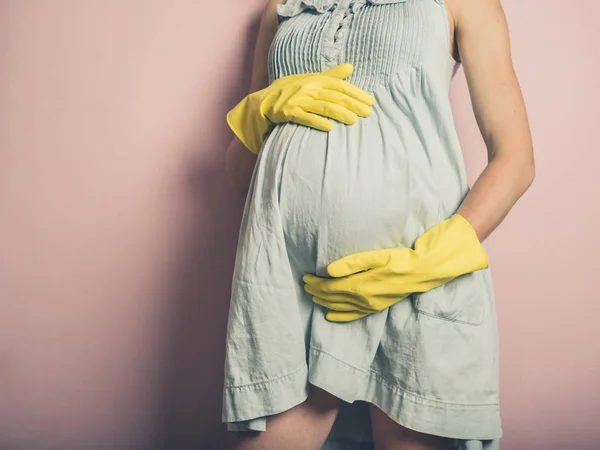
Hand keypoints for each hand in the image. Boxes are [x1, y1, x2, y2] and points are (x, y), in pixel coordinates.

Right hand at [226, 63, 375, 153]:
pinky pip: (305, 118)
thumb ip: (331, 75)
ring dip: (340, 113)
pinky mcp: (288, 113)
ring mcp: (298, 101)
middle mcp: (308, 88)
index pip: (340, 86)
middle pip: (335, 96)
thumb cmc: (291, 90)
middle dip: (353, 104)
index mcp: (315, 80)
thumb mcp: (311, 79)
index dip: (356, 93)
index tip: (370, 102)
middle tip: (368, 113)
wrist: (264, 101)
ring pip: (323, 106)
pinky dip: (318, 122)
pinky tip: (330, 128)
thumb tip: (351, 67)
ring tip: (354, 121)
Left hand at [303, 214, 488, 322]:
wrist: (423, 271)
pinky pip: (353, 315)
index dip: (315, 284)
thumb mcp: (376, 255)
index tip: (305, 278)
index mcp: (361, 286)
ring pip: (340, 307)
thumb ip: (351, 263)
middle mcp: (363, 299)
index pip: (330, 288)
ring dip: (324, 302)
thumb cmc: (400, 259)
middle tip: (304, 284)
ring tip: (312, 297)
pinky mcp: (376, 307)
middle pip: (332, 298)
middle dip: (316, 292)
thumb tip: (328, 270)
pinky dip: (339, 316)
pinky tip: (330, 316)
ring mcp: (370, 305)